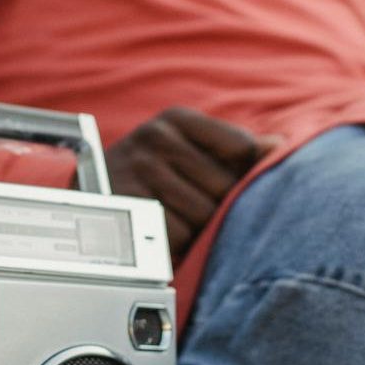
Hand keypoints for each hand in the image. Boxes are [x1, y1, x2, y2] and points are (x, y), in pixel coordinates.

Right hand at [106, 108, 279, 260]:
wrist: (84, 198)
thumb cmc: (148, 175)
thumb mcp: (185, 149)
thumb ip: (234, 150)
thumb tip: (280, 146)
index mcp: (176, 119)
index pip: (241, 147)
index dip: (244, 174)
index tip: (227, 185)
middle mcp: (156, 138)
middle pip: (224, 187)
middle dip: (219, 208)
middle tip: (198, 211)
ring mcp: (139, 172)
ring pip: (203, 216)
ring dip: (198, 230)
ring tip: (179, 222)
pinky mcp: (128, 207)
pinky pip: (177, 236)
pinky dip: (176, 246)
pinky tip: (162, 235)